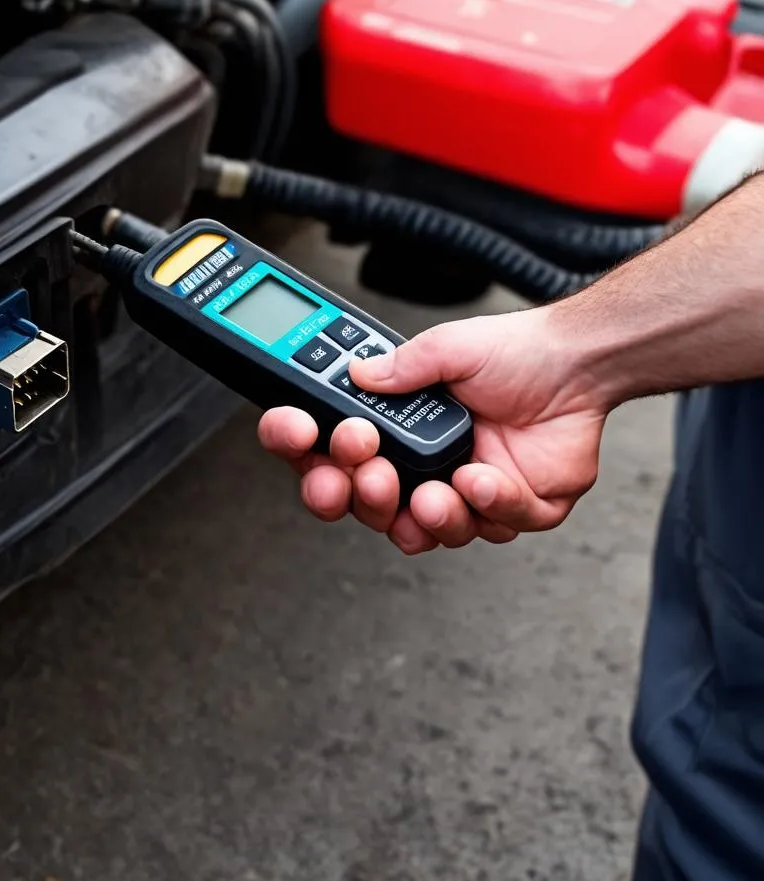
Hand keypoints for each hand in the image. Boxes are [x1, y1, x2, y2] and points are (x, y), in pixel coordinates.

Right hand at [258, 307, 608, 553]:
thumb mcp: (448, 348)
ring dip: (421, 517)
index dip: (310, 456)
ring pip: (424, 532)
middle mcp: (424, 467)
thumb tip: (358, 375)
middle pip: (366, 506)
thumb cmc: (516, 353)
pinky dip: (487, 506)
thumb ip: (402, 365)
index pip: (334, 457)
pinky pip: (492, 527)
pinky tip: (483, 477)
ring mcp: (466, 493)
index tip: (299, 436)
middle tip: (367, 474)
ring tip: (431, 491)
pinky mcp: (515, 509)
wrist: (580, 363)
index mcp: (399, 431)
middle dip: (357, 497)